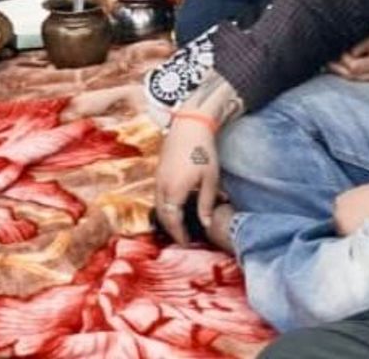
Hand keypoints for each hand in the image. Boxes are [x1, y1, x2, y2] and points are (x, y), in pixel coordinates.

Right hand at [154, 117, 219, 244]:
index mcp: (174, 190)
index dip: (179, 234)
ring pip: (158, 204)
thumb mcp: (210, 178)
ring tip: (179, 224)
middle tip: (183, 238)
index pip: (173, 220)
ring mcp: (158, 177)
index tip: (187, 244)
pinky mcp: (158, 170)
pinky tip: (176, 205)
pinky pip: (158, 194)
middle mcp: (162, 186)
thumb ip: (206, 203)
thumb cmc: (203, 150)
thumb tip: (205, 224)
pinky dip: (165, 205)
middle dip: (171, 229)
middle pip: (163, 214)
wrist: (190, 124)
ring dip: (167, 217)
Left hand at [327, 29, 368, 83]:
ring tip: (332, 68)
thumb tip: (343, 55)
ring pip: (358, 80)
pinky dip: (354, 75)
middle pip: (354, 77)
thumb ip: (358, 48)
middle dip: (339, 71)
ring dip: (344, 74)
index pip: (354, 67)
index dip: (343, 61)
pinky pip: (365, 80)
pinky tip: (345, 71)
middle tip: (326, 64)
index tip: (337, 53)